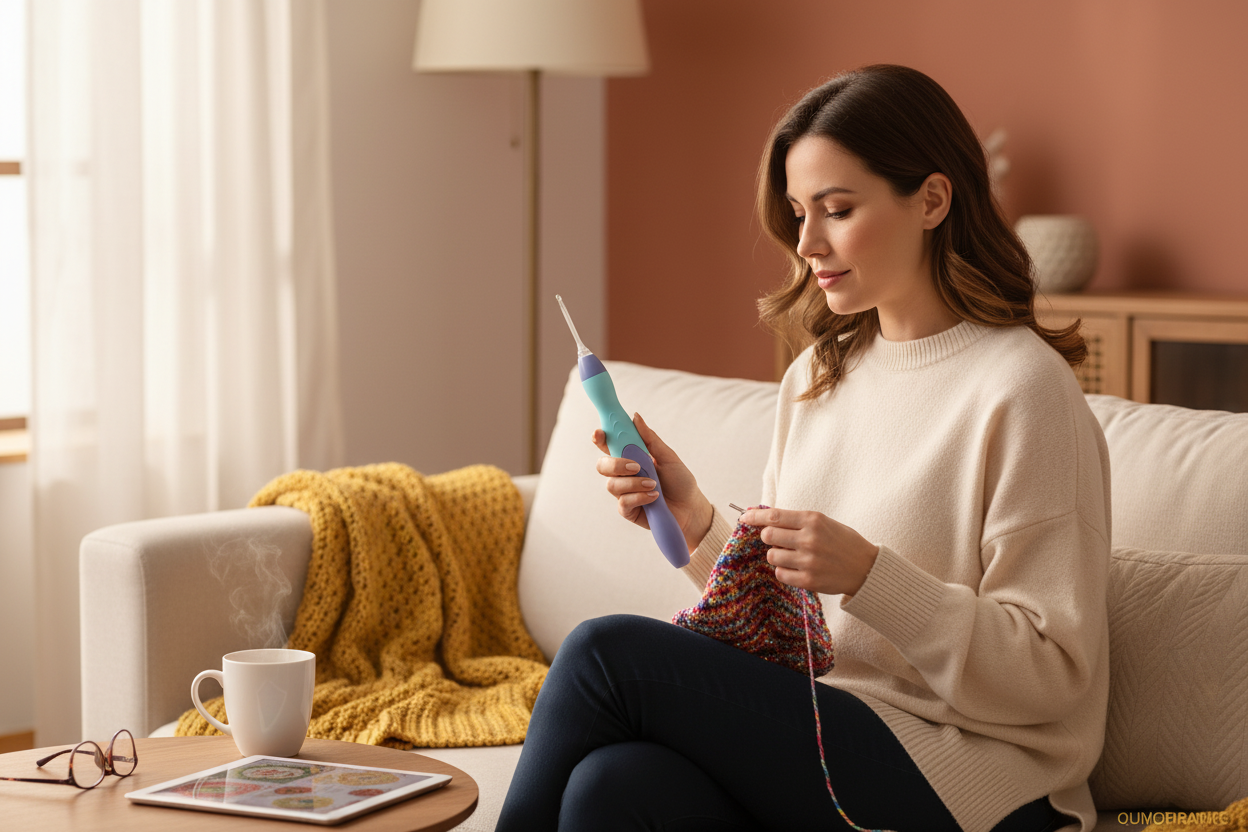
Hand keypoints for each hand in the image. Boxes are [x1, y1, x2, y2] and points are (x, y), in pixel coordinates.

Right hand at [593, 413, 713, 553]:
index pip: (609, 446)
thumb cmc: (680, 482)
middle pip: (602, 466)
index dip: (600, 438)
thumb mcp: (668, 457)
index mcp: (631, 458)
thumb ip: (650, 439)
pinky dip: (639, 497)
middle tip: (636, 466)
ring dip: (634, 483)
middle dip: (615, 464)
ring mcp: (624, 493)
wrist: (691, 509)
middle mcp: (623, 475)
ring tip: (653, 485)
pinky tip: (653, 497)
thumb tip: (635, 417)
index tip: (600, 433)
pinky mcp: (628, 510)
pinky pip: (623, 502)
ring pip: (612, 485)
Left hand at [739, 507, 878, 595]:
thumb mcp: (823, 522)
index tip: (744, 517)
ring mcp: (809, 561)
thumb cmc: (842, 542)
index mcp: (813, 520)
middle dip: (768, 537)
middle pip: (768, 535)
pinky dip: (784, 571)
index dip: (754, 516)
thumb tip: (763, 517)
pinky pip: (780, 574)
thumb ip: (795, 520)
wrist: (866, 568)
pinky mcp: (809, 580)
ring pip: (772, 556)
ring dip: (777, 555)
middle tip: (778, 539)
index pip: (774, 516)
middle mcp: (809, 539)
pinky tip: (796, 568)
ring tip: (792, 555)